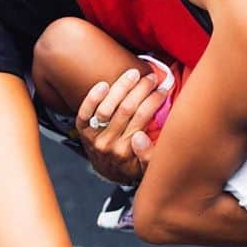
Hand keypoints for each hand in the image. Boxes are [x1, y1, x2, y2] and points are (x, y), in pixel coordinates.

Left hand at [75, 68, 169, 184]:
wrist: (109, 173)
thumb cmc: (131, 166)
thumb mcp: (147, 168)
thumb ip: (149, 156)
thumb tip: (141, 136)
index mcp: (127, 151)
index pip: (142, 118)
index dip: (154, 100)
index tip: (163, 89)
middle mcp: (109, 144)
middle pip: (126, 109)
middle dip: (141, 89)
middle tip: (152, 77)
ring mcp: (93, 137)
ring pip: (107, 107)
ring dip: (121, 87)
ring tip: (134, 74)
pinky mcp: (82, 130)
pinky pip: (85, 111)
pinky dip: (93, 97)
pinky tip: (104, 84)